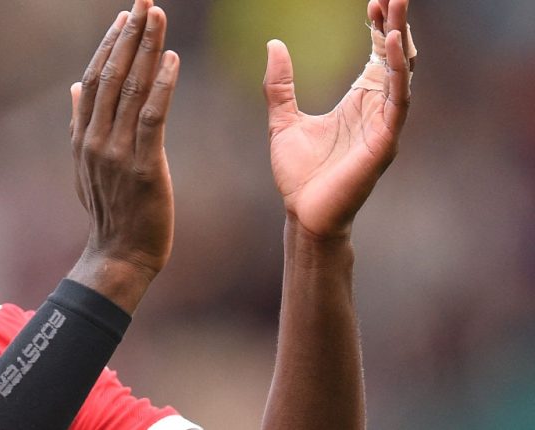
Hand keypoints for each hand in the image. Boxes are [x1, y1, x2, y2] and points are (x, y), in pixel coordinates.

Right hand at [67, 0, 179, 311]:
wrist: (119, 255)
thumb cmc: (111, 212)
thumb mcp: (86, 166)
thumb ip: (80, 123)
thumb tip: (75, 87)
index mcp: (82, 137)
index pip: (94, 79)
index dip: (110, 45)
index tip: (126, 16)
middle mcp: (94, 140)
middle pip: (111, 76)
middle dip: (130, 35)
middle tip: (145, 0)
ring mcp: (116, 153)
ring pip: (131, 90)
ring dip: (146, 49)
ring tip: (157, 16)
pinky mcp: (143, 168)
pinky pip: (152, 118)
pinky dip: (161, 86)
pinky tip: (171, 59)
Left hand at [263, 0, 413, 238]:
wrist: (303, 214)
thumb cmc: (299, 174)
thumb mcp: (282, 120)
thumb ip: (280, 84)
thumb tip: (275, 44)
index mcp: (358, 103)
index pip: (377, 56)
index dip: (377, 28)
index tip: (373, 1)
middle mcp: (377, 110)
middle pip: (395, 59)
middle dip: (396, 26)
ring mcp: (384, 125)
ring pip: (401, 74)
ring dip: (400, 42)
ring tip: (397, 10)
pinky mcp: (384, 142)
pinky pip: (397, 101)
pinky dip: (397, 74)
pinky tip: (392, 48)